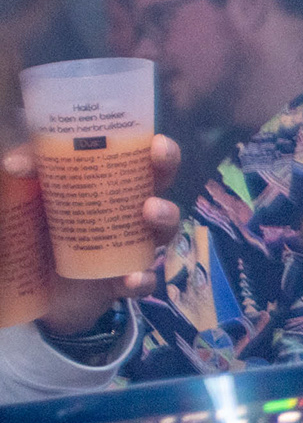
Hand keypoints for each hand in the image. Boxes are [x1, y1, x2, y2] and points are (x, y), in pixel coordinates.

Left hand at [5, 134, 181, 335]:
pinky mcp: (121, 281)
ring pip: (165, 230)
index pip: (143, 159)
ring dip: (165, 218)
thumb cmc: (36, 227)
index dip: (158, 148)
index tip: (155, 140)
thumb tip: (14, 165)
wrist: (29, 282)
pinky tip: (131, 278)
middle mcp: (128, 211)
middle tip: (159, 160)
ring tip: (150, 212)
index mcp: (112, 184)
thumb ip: (27, 172)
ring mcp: (130, 247)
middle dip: (168, 168)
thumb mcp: (28, 194)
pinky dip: (142, 280)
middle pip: (162, 184)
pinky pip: (143, 282)